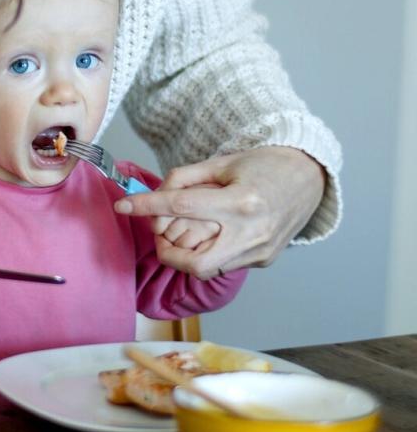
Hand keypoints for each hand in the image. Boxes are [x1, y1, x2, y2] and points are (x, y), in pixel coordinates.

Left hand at [115, 146, 325, 278]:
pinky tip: (211, 234)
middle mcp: (251, 232)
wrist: (309, 177)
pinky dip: (208, 253)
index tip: (122, 206)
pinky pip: (225, 264)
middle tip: (159, 234)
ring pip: (207, 269)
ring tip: (182, 232)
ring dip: (186, 255)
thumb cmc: (263, 165)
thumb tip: (154, 196)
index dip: (146, 207)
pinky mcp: (264, 260)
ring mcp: (260, 251)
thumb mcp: (221, 163)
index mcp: (240, 202)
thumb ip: (184, 179)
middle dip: (167, 253)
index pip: (180, 207)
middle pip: (194, 262)